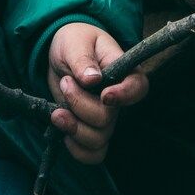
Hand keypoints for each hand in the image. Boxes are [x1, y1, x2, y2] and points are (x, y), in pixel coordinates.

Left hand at [44, 22, 147, 164]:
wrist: (61, 54)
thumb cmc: (75, 41)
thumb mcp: (75, 41)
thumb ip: (82, 59)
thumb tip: (92, 78)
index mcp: (123, 71)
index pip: (138, 88)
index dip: (125, 96)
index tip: (104, 95)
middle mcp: (117, 99)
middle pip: (108, 117)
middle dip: (79, 104)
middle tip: (65, 82)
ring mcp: (105, 117)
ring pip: (98, 139)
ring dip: (73, 127)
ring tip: (56, 110)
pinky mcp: (90, 130)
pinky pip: (92, 153)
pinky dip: (76, 149)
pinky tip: (62, 129)